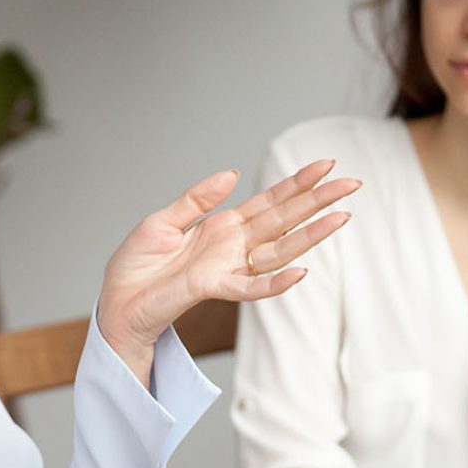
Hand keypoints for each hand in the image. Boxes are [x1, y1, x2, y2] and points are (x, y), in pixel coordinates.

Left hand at [97, 159, 359, 379]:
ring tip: (342, 217)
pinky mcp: (212, 288)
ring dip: (310, 236)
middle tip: (351, 183)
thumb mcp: (162, 222)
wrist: (116, 302)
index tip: (325, 164)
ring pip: (278, 251)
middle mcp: (231, 247)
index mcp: (221, 227)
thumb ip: (196, 199)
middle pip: (283, 221)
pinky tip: (301, 272)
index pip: (268, 202)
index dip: (296, 184)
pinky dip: (275, 282)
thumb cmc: (135, 267)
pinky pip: (250, 288)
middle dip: (316, 201)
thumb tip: (231, 173)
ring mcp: (226, 268)